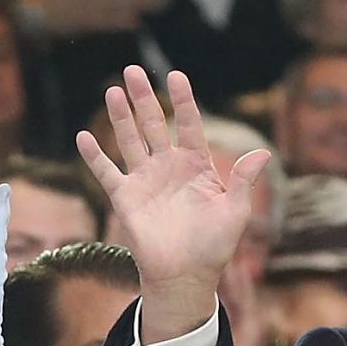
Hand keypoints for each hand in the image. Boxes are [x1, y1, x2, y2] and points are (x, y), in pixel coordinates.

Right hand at [76, 65, 272, 342]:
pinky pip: (107, 172)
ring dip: (120, 117)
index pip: (188, 124)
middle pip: (154, 124)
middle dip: (144, 98)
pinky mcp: (125, 198)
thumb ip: (243, 180)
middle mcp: (168, 166)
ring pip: (129, 140)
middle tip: (133, 70)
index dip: (182, 101)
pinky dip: (94, 156)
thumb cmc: (214, 245)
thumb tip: (262, 154)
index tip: (175, 76)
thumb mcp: (235, 211)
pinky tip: (84, 136)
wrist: (185, 275)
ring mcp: (145, 180)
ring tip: (112, 91)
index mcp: (196, 165)